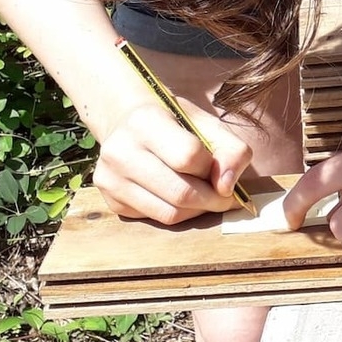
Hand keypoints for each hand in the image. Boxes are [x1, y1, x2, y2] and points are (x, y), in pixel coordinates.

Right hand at [93, 99, 252, 224]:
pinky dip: (177, 214)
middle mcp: (120, 151)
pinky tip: (181, 199)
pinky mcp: (110, 201)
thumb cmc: (173, 122)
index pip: (188, 157)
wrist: (126, 122)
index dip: (211, 167)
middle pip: (180, 193)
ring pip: (168, 213)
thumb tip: (227, 188)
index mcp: (145, 121)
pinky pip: (154, 219)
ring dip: (197, 211)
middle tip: (224, 197)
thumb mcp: (206, 123)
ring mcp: (110, 179)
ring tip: (205, 198)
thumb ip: (231, 150)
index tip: (218, 168)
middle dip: (211, 200)